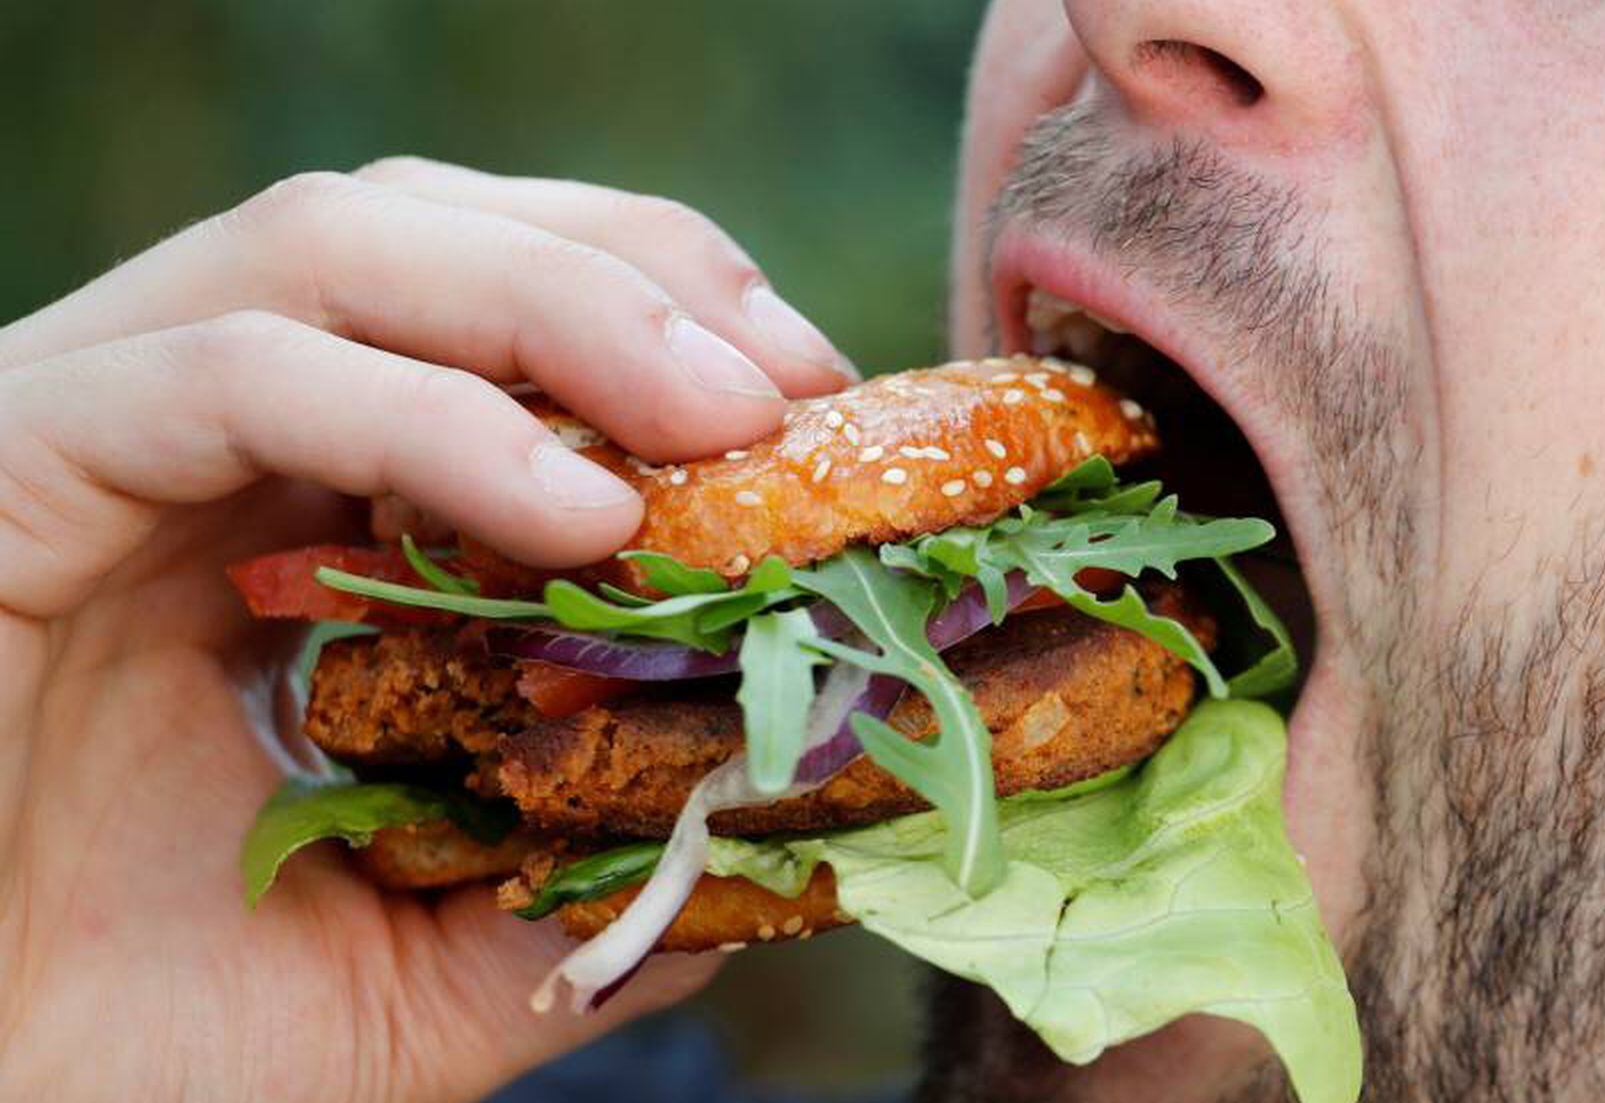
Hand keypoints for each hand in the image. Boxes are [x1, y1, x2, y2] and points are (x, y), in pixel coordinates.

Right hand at [0, 158, 850, 1101]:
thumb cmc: (139, 1051)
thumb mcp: (425, 974)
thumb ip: (579, 891)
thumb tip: (767, 854)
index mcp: (289, 520)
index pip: (487, 317)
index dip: (666, 321)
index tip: (817, 408)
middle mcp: (196, 451)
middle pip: (426, 233)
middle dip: (633, 278)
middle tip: (791, 392)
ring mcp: (95, 442)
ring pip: (326, 250)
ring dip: (557, 306)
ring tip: (718, 423)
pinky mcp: (6, 473)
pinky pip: (220, 376)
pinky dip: (414, 416)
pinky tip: (573, 514)